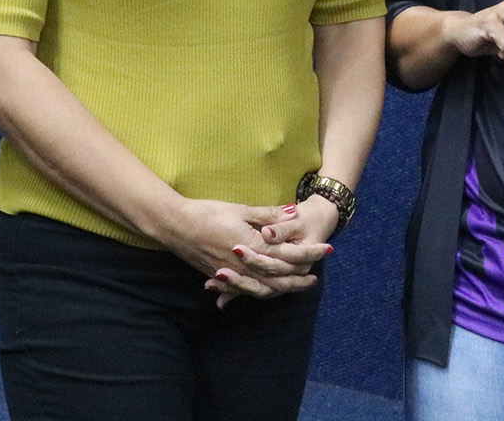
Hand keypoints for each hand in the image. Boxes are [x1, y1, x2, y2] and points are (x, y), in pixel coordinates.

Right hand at [206, 196, 338, 306]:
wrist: (176, 226)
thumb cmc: (207, 213)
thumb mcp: (241, 209)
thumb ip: (268, 214)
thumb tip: (294, 212)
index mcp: (254, 246)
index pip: (290, 254)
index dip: (310, 252)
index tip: (327, 249)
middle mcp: (245, 266)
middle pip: (280, 278)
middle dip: (300, 279)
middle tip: (315, 279)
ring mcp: (232, 274)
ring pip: (263, 289)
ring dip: (281, 289)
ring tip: (295, 288)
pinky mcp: (220, 277)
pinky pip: (244, 291)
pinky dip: (257, 293)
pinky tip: (263, 293)